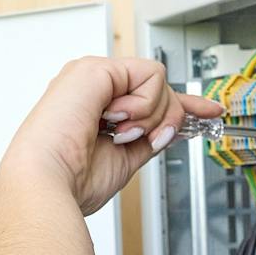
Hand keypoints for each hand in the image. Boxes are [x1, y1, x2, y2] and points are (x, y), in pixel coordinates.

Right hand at [0, 57, 223, 216]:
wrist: (47, 185)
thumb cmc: (70, 181)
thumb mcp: (125, 158)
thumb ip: (149, 137)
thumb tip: (175, 127)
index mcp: (94, 109)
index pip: (146, 95)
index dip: (181, 104)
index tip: (209, 112)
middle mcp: (92, 89)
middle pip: (157, 89)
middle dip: (165, 119)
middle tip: (144, 140)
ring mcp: (92, 76)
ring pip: (158, 82)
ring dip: (151, 117)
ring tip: (120, 135)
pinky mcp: (96, 69)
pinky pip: (151, 76)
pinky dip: (145, 106)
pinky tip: (120, 121)